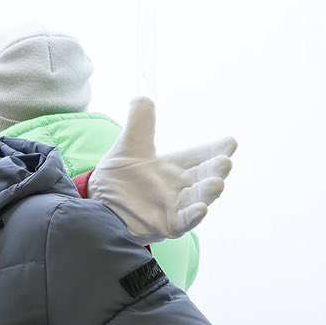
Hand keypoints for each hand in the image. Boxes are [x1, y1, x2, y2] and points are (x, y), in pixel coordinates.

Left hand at [87, 98, 236, 241]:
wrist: (94, 205)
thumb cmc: (116, 180)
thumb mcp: (128, 147)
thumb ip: (138, 123)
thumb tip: (142, 98)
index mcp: (175, 167)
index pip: (201, 156)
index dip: (216, 149)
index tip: (230, 142)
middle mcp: (178, 188)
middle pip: (204, 177)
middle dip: (216, 170)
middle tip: (225, 161)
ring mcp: (173, 208)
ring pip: (198, 200)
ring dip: (208, 192)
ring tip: (217, 183)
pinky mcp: (163, 226)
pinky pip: (182, 223)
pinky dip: (193, 217)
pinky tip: (202, 208)